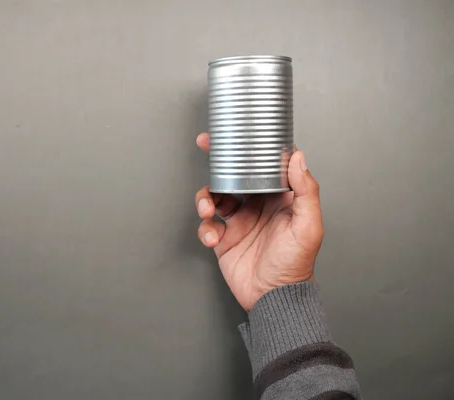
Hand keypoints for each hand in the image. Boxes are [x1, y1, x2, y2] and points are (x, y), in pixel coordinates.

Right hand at [195, 133, 323, 310]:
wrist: (273, 299)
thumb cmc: (296, 265)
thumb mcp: (308, 227)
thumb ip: (306, 191)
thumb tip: (298, 157)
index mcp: (279, 198)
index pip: (265, 165)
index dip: (253, 147)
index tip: (241, 132)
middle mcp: (257, 205)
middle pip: (234, 174)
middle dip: (218, 159)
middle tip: (205, 144)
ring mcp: (239, 221)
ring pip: (215, 196)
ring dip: (206, 198)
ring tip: (208, 210)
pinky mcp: (224, 239)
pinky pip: (207, 226)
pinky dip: (205, 230)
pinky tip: (214, 239)